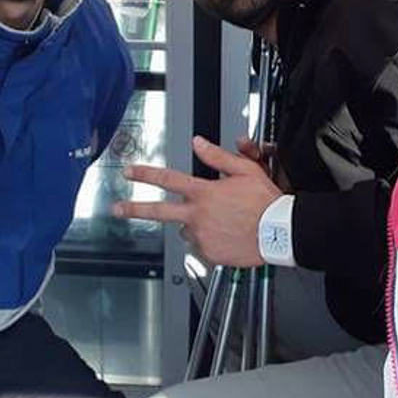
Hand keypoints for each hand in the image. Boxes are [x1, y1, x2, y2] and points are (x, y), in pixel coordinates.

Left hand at [112, 135, 281, 265]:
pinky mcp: (210, 254)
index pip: (168, 179)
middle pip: (158, 211)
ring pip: (185, 229)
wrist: (280, 232)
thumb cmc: (266, 202)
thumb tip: (199, 143)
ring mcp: (202, 236)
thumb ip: (217, 156)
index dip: (145, 173)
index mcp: (204, 193)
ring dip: (193, 225)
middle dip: (134, 208)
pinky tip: (225, 234)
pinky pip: (200, 246)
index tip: (130, 172)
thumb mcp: (245, 170)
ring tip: (218, 222)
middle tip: (117, 209)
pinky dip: (208, 240)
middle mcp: (198, 215)